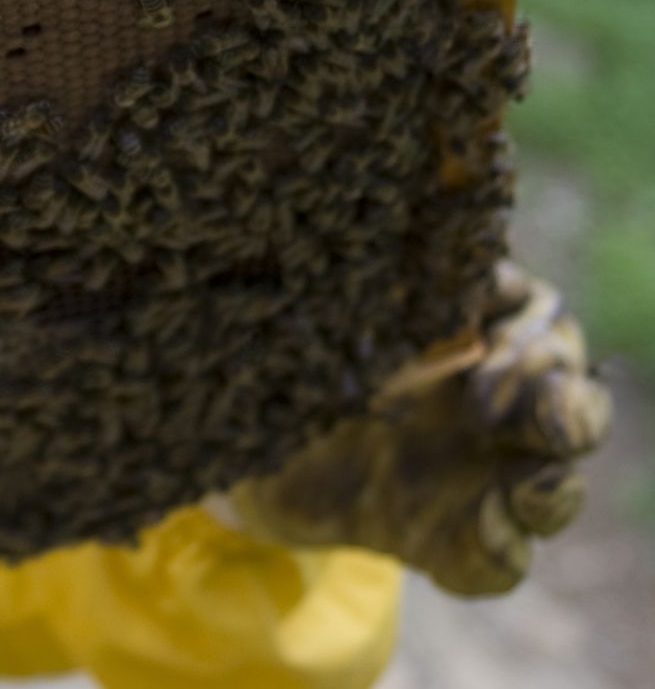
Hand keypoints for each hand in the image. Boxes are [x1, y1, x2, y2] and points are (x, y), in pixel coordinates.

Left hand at [229, 261, 610, 594]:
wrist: (240, 444)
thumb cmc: (291, 355)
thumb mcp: (317, 308)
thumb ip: (371, 284)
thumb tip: (419, 251)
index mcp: (471, 342)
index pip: (543, 325)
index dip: (533, 334)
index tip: (485, 339)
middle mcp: (492, 416)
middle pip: (574, 412)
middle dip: (570, 411)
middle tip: (542, 414)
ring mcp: (479, 484)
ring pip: (553, 494)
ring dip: (554, 490)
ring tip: (530, 486)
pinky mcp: (447, 545)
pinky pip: (498, 562)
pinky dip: (500, 549)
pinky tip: (487, 529)